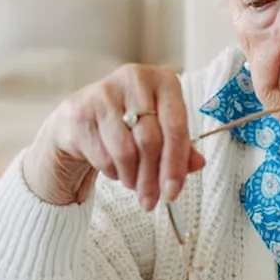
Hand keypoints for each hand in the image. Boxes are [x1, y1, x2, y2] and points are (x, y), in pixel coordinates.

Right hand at [23, 63, 205, 208]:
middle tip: (151, 200)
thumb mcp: (160, 129)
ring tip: (133, 182)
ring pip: (126, 152)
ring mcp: (104, 93)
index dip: (175, 163)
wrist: (82, 116)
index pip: (175, 125)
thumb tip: (198, 164)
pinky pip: (103, 156)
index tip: (172, 192)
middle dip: (152, 178)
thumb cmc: (130, 122)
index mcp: (163, 80)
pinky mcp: (81, 112)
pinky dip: (113, 172)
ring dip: (132, 178)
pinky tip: (115, 168)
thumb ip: (181, 147)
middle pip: (150, 141)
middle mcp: (134, 79)